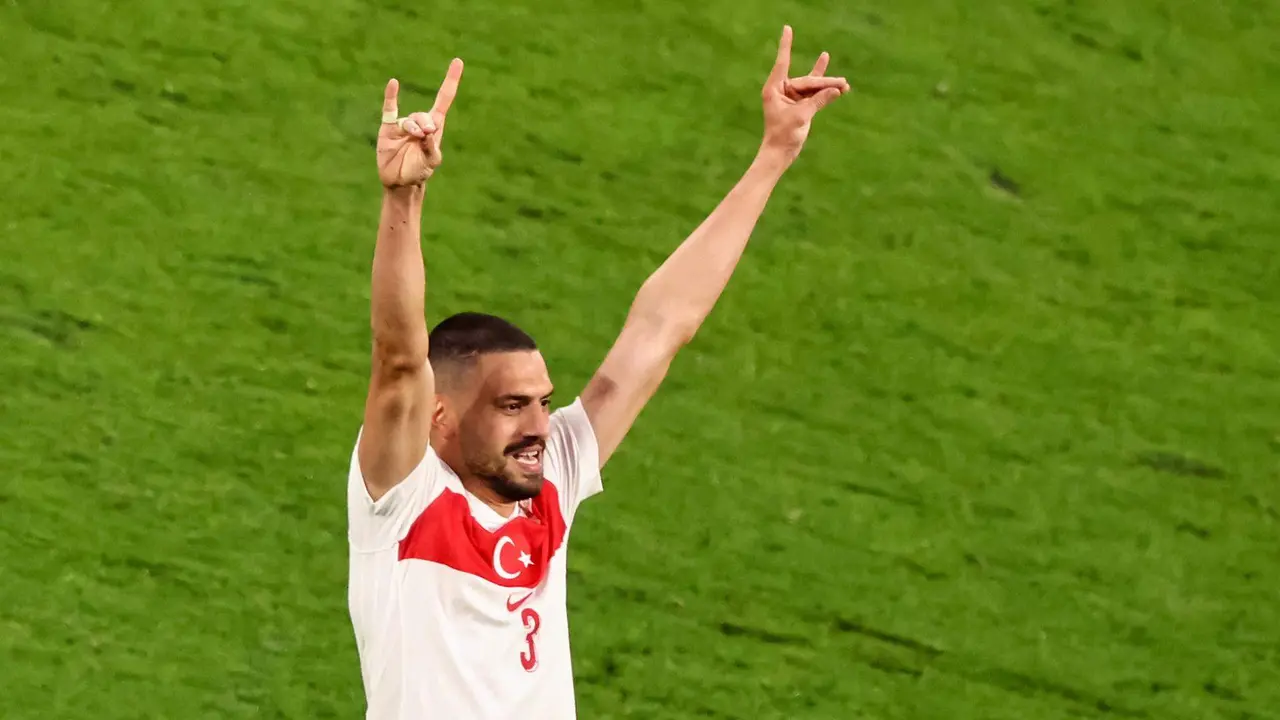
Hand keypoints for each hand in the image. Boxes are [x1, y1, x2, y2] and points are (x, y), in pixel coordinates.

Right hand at [377, 58, 463, 187]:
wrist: (401, 181)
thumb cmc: (420, 170)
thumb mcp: (431, 161)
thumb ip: (432, 147)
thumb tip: (428, 131)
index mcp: (434, 126)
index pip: (444, 98)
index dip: (451, 80)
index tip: (458, 61)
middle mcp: (419, 122)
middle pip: (424, 115)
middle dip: (425, 123)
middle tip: (426, 134)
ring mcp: (403, 125)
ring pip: (409, 120)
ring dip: (413, 127)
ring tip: (415, 137)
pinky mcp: (388, 129)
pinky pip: (389, 109)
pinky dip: (391, 96)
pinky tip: (393, 83)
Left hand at [759, 26, 849, 163]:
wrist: (780, 153)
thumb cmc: (783, 135)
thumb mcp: (802, 116)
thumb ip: (818, 101)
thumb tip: (837, 90)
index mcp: (775, 88)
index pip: (783, 62)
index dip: (786, 45)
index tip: (787, 28)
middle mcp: (782, 90)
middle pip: (806, 81)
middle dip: (825, 83)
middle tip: (843, 83)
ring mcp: (791, 97)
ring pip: (813, 87)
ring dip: (828, 87)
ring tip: (845, 83)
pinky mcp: (800, 105)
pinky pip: (814, 94)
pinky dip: (826, 92)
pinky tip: (837, 84)